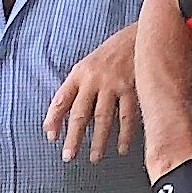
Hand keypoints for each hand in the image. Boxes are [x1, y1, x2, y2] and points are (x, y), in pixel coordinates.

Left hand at [43, 30, 140, 161]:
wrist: (140, 35)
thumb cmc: (110, 56)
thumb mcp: (88, 67)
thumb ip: (75, 91)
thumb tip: (60, 120)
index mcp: (79, 73)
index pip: (61, 99)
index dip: (54, 118)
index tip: (51, 137)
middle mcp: (94, 79)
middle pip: (80, 113)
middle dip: (74, 137)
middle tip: (69, 156)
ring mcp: (114, 84)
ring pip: (103, 118)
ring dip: (99, 141)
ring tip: (95, 158)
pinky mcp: (132, 88)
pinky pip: (127, 116)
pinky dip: (125, 135)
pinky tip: (122, 149)